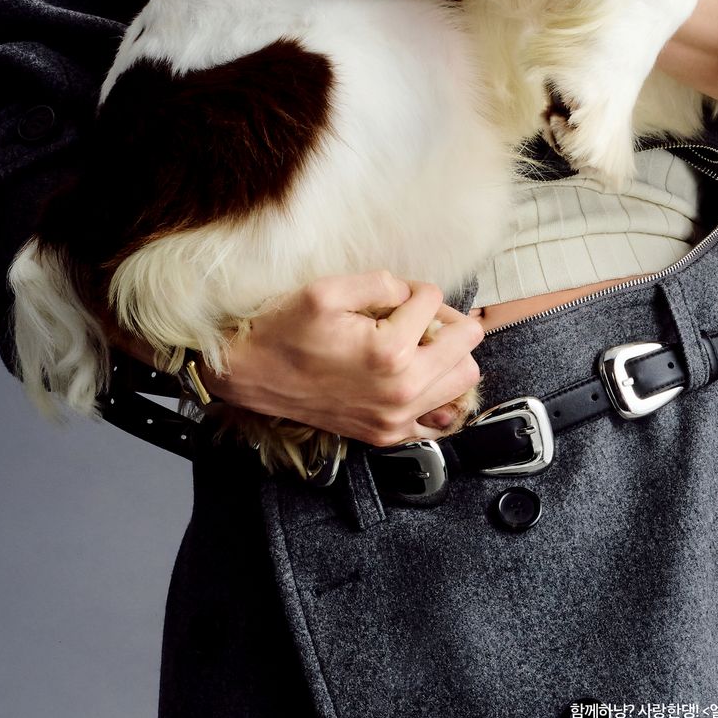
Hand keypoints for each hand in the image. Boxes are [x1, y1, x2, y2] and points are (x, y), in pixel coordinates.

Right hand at [193, 271, 484, 445]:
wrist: (251, 376)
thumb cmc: (285, 331)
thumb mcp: (328, 289)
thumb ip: (382, 283)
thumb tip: (411, 294)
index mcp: (391, 353)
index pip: (435, 301)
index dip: (414, 289)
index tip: (390, 297)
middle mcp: (401, 392)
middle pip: (466, 345)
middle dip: (444, 322)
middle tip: (413, 318)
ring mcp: (396, 419)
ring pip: (461, 380)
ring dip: (446, 355)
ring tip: (413, 344)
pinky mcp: (387, 434)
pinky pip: (440, 416)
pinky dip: (436, 392)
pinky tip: (410, 374)